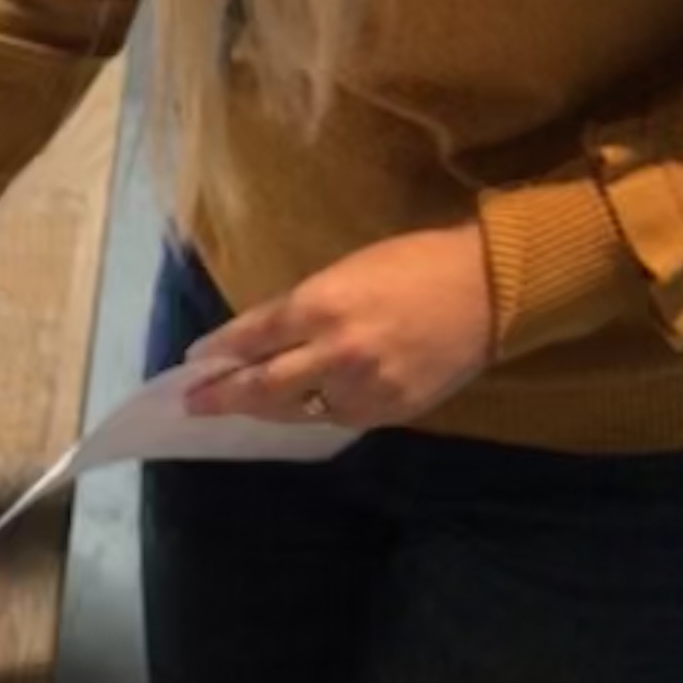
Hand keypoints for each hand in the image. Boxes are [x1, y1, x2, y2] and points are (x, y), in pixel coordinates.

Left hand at [179, 223, 494, 431]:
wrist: (490, 290)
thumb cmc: (414, 264)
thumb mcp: (345, 271)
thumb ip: (302, 308)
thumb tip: (261, 337)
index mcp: (319, 307)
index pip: (249, 337)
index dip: (217, 352)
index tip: (194, 361)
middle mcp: (335, 353)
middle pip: (261, 387)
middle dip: (221, 397)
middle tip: (192, 405)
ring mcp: (364, 388)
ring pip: (296, 411)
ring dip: (263, 410)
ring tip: (237, 409)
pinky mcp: (391, 411)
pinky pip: (338, 419)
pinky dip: (314, 413)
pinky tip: (297, 409)